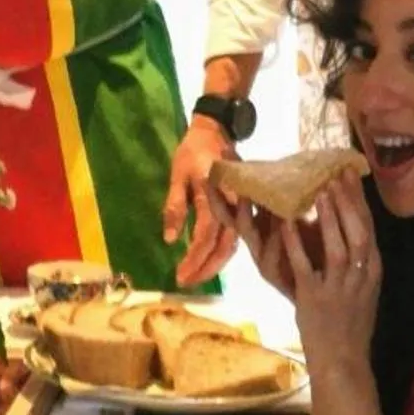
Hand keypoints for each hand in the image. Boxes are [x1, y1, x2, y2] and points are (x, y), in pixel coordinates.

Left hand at [165, 117, 239, 286]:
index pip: (206, 234)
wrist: (216, 132)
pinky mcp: (244, 209)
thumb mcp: (177, 176)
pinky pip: (236, 237)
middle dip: (205, 268)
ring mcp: (242, 207)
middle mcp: (232, 204)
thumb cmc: (192, 152)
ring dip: (214, 264)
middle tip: (186, 282)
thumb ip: (174, 207)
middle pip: (223, 246)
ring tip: (195, 277)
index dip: (194, 257)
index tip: (179, 274)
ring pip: (233, 245)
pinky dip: (223, 253)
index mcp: (214, 194)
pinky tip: (210, 263)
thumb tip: (169, 240)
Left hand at [228, 172, 379, 380]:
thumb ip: (357, 261)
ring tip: (318, 192)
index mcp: (372, 272)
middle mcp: (360, 278)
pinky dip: (295, 244)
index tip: (352, 175)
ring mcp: (339, 289)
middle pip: (358, 233)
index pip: (369, 230)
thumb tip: (349, 225)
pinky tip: (286, 224)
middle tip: (336, 175)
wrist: (343, 361)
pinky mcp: (315, 299)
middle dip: (348, 202)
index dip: (360, 201)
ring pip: (337, 247)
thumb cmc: (350, 323)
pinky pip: (304, 266)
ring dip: (329, 218)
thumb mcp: (363, 289)